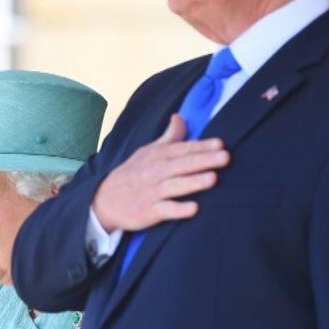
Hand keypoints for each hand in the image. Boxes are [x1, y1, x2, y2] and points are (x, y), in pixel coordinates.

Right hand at [93, 114, 229, 231]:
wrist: (103, 200)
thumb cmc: (132, 174)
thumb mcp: (147, 152)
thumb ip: (168, 137)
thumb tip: (179, 116)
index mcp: (156, 156)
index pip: (181, 149)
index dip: (201, 146)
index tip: (220, 144)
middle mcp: (154, 172)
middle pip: (181, 165)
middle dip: (203, 160)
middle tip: (225, 157)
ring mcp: (151, 192)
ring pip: (174, 186)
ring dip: (193, 182)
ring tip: (213, 178)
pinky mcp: (148, 212)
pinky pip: (165, 210)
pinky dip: (178, 210)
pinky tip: (194, 208)